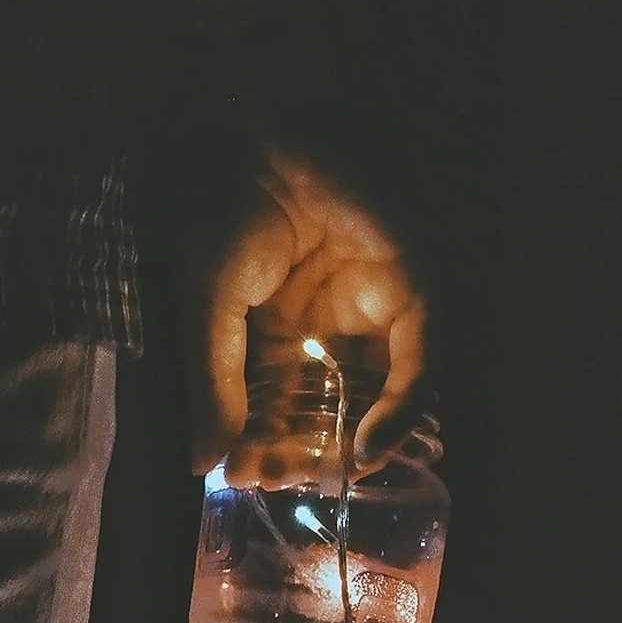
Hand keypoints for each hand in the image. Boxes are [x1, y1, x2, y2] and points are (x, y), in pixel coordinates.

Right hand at [183, 142, 429, 484]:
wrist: (257, 141)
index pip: (272, 399)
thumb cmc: (221, 212)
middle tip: (270, 481)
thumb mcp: (207, 312)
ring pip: (368, 394)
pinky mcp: (411, 290)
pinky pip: (418, 364)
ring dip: (343, 441)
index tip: (238, 477)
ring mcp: (369, 308)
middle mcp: (324, 322)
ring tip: (310, 473)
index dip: (258, 441)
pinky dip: (401, 411)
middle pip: (320, 404)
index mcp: (274, 324)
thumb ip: (213, 386)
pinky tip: (366, 448)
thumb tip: (203, 465)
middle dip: (296, 448)